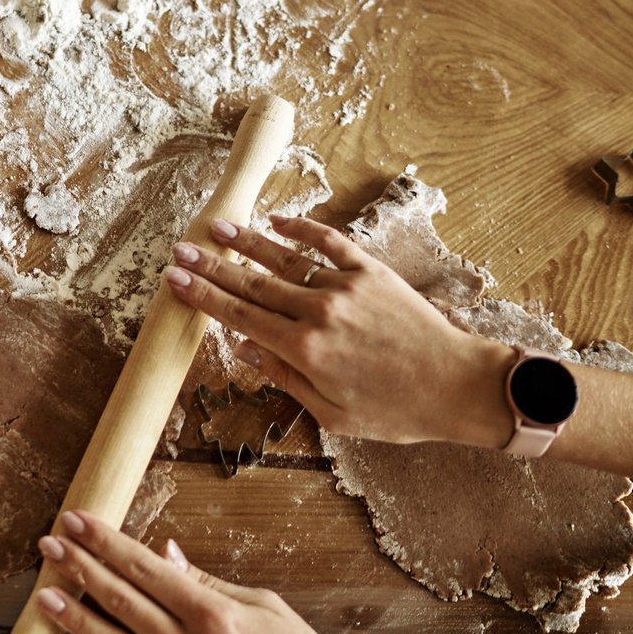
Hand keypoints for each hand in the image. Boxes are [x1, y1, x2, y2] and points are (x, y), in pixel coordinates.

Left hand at [34, 511, 366, 633]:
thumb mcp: (266, 607)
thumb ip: (210, 582)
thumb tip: (167, 554)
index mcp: (213, 615)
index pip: (145, 569)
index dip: (107, 542)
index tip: (79, 521)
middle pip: (123, 601)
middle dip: (82, 567)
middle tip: (50, 544)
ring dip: (76, 618)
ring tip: (45, 594)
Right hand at [164, 214, 515, 446]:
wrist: (457, 385)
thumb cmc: (396, 410)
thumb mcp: (332, 412)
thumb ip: (284, 377)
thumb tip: (245, 350)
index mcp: (304, 351)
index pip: (240, 316)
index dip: (203, 296)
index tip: (175, 280)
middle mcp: (319, 313)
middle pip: (252, 283)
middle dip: (211, 266)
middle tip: (179, 250)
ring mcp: (345, 287)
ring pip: (284, 259)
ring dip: (246, 242)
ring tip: (216, 227)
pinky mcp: (371, 272)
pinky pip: (329, 243)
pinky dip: (301, 228)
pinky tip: (276, 220)